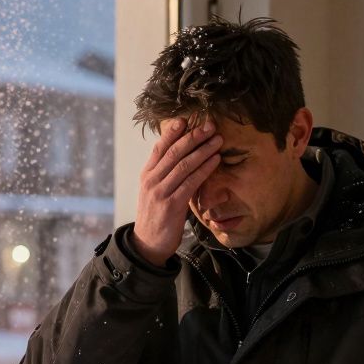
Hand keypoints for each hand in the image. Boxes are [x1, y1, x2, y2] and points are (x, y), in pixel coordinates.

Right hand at [131, 117, 222, 265]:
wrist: (148, 244)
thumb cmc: (155, 216)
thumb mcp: (154, 192)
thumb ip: (165, 175)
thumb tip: (183, 157)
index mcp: (146, 174)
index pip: (159, 147)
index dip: (173, 132)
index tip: (188, 119)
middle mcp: (151, 180)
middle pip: (174, 152)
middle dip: (193, 136)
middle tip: (210, 125)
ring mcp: (160, 192)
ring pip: (184, 164)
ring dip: (203, 150)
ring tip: (217, 140)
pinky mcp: (172, 205)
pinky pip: (191, 182)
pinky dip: (205, 169)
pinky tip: (215, 160)